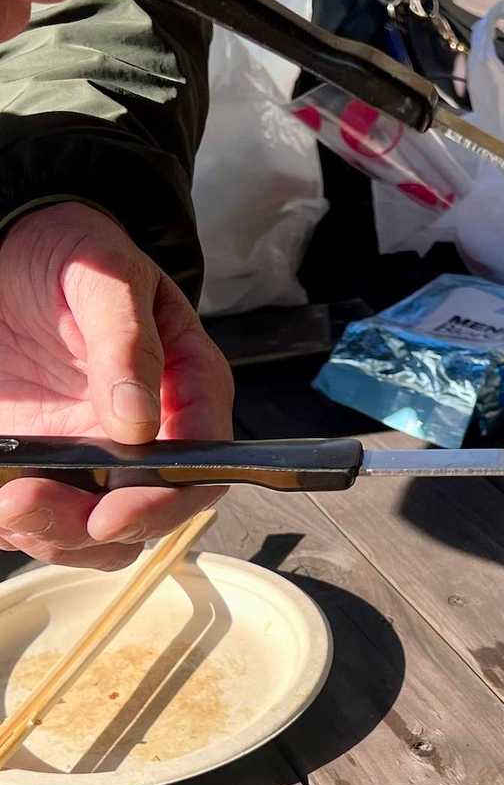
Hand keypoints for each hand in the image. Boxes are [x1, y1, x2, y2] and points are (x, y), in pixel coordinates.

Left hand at [0, 202, 232, 568]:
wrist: (20, 250)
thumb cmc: (77, 255)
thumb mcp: (107, 279)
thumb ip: (128, 343)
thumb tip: (139, 420)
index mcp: (188, 386)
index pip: (203, 461)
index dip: (168, 498)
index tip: (115, 510)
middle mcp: (153, 432)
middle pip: (150, 511)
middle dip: (97, 527)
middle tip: (35, 506)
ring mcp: (100, 454)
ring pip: (99, 532)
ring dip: (56, 534)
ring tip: (10, 503)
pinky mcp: (51, 464)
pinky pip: (44, 518)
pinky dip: (18, 523)